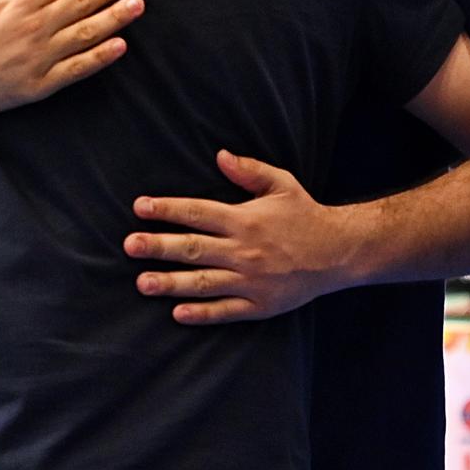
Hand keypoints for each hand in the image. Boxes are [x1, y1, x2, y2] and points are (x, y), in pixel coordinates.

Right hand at [0, 0, 144, 121]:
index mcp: (16, 0)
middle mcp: (32, 27)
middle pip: (80, 3)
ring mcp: (37, 57)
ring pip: (84, 34)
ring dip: (114, 18)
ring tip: (137, 5)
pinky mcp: (39, 85)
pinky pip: (76, 69)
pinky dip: (99, 57)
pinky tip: (120, 46)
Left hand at [124, 150, 361, 323]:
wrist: (340, 252)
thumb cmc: (305, 215)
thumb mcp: (282, 184)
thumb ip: (250, 170)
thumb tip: (220, 155)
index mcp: (245, 220)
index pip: (198, 213)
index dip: (167, 209)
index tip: (140, 207)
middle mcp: (245, 251)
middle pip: (193, 249)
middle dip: (159, 247)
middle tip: (130, 245)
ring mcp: (251, 281)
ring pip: (204, 283)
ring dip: (171, 283)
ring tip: (143, 282)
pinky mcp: (260, 305)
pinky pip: (226, 311)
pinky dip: (202, 313)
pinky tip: (177, 313)